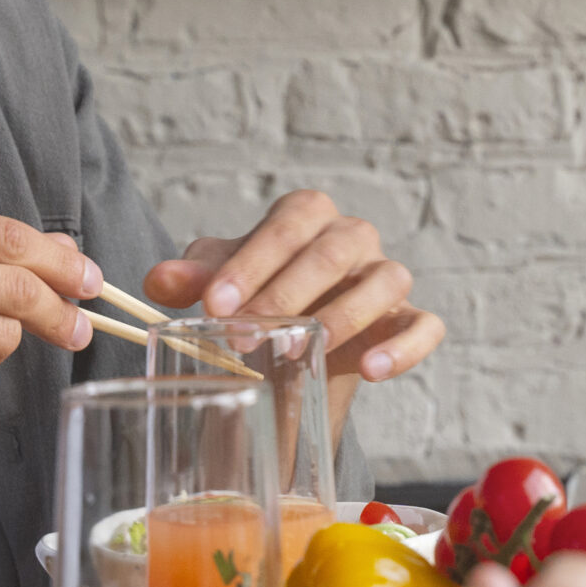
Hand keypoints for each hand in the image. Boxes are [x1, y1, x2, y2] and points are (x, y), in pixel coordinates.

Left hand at [143, 191, 443, 382]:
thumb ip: (195, 278)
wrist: (293, 341)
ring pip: (386, 281)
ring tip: (310, 350)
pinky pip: (425, 326)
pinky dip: (405, 347)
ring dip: (346, 315)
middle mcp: (354, 238)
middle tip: (245, 335)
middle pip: (333, 251)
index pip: (289, 222)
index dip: (253, 261)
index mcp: (308, 216)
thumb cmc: (258, 293)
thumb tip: (159, 282)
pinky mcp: (409, 319)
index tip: (214, 304)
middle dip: (287, 293)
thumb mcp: (222, 284)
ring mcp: (386, 277)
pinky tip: (373, 370)